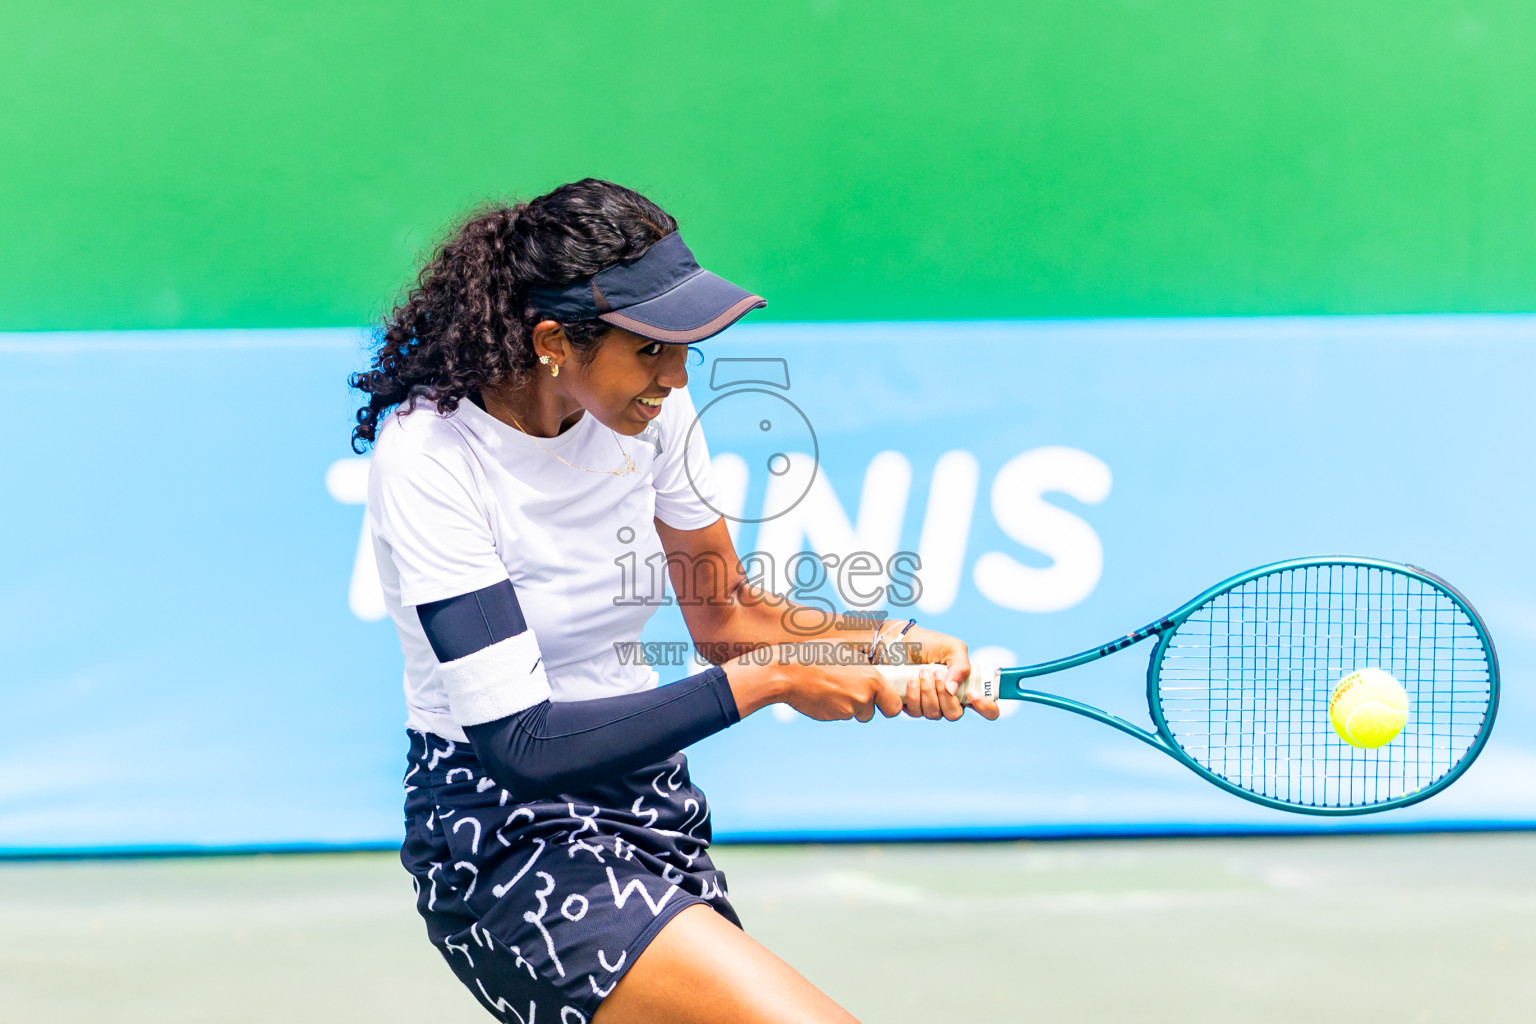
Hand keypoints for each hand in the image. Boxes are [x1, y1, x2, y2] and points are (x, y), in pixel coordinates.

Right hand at [722, 644, 904, 721]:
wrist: (786, 673)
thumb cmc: (815, 654)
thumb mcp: (844, 649)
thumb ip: (863, 662)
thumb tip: (872, 665)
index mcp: (872, 680)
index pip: (895, 705)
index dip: (889, 702)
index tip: (883, 697)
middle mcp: (862, 698)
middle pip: (873, 712)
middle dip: (866, 705)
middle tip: (853, 691)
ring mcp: (845, 711)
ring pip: (855, 714)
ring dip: (849, 705)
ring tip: (833, 686)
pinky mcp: (830, 717)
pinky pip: (838, 715)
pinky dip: (834, 707)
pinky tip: (822, 692)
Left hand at [896, 625, 1000, 721]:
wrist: (902, 640)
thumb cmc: (930, 644)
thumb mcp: (953, 648)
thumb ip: (961, 666)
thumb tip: (953, 690)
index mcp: (967, 688)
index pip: (987, 709)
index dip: (985, 707)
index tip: (972, 693)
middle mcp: (950, 701)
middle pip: (955, 714)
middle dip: (945, 695)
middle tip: (937, 673)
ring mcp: (931, 705)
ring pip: (934, 714)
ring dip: (928, 692)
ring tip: (922, 671)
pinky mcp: (912, 706)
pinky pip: (916, 712)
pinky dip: (914, 695)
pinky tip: (911, 680)